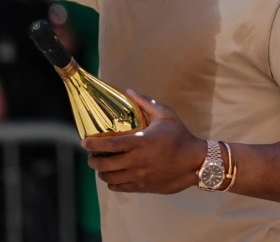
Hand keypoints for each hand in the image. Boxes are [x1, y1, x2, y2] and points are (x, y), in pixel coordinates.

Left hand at [83, 90, 204, 193]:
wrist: (195, 162)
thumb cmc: (180, 136)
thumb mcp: (165, 114)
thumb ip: (145, 102)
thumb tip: (129, 91)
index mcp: (140, 142)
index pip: (109, 145)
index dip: (93, 144)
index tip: (84, 142)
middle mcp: (136, 161)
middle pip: (104, 165)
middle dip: (93, 161)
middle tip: (92, 155)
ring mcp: (139, 176)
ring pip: (110, 178)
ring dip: (102, 172)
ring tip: (102, 166)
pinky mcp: (143, 186)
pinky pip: (120, 188)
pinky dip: (113, 182)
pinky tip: (114, 176)